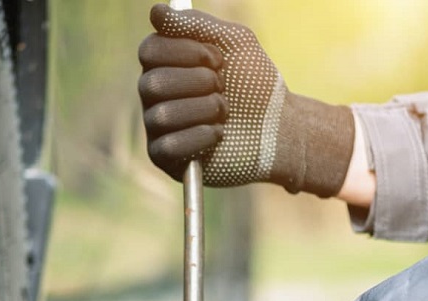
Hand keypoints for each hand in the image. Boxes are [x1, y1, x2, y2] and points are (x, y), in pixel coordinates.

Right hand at [138, 4, 354, 196]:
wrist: (278, 128)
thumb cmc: (254, 84)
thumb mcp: (233, 42)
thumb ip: (195, 25)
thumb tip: (156, 12)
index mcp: (165, 64)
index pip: (149, 51)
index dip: (185, 53)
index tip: (218, 58)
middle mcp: (154, 94)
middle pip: (151, 83)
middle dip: (198, 83)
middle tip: (223, 87)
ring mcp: (157, 127)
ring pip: (161, 115)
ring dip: (204, 110)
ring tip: (225, 112)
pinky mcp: (166, 158)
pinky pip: (168, 146)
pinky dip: (200, 137)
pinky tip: (218, 135)